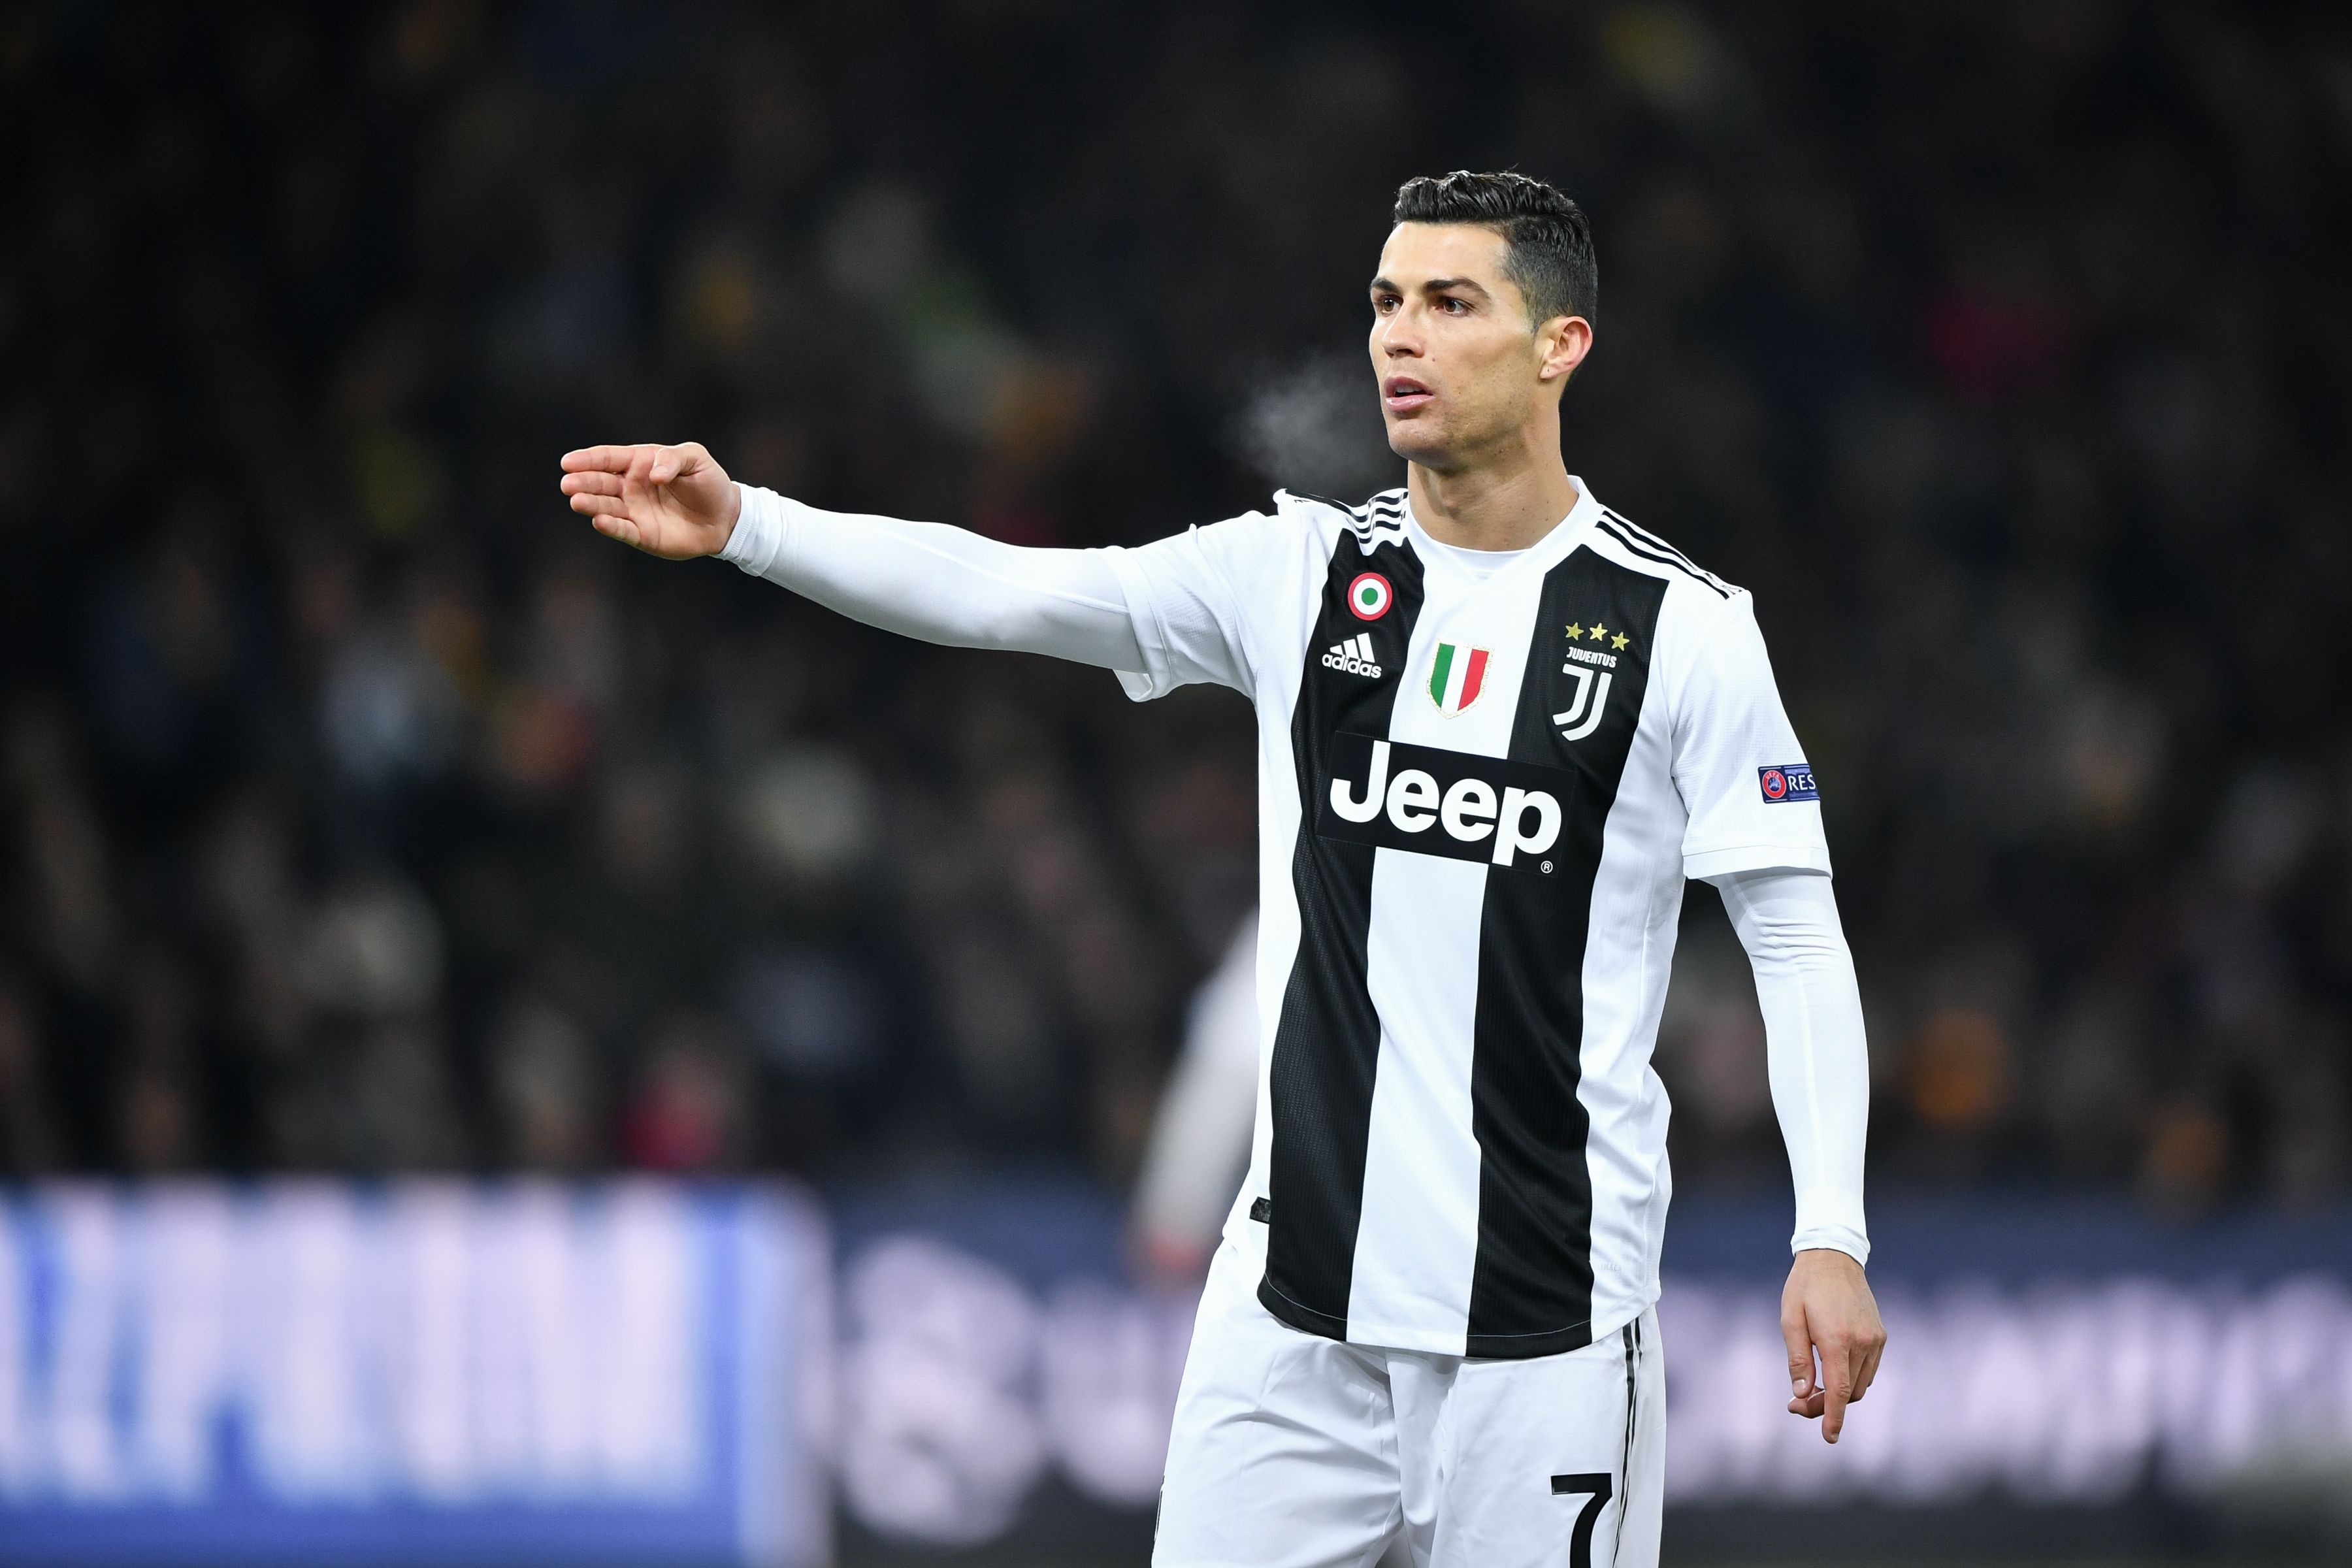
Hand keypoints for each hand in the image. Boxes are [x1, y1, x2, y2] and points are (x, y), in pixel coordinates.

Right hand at [559, 442, 740, 559]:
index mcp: (639, 463)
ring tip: (577, 501)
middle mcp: (631, 487)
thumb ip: (673, 459)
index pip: (608, 459)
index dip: (587, 460)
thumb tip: (653, 474)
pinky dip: (610, 526)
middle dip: (583, 482)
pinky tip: (599, 521)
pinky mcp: (642, 534)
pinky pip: (622, 530)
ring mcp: (634, 511)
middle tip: (568, 484)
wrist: (725, 517)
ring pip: (606, 506)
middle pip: (600, 482)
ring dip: (590, 504)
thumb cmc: (709, 482)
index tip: (568, 462)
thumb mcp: (696, 459)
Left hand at [1781, 1248, 1885, 1443]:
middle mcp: (1863, 1342)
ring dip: (1840, 1395)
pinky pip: (1868, 1369)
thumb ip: (1798, 1359)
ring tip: (1811, 1389)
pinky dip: (1852, 1379)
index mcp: (1838, 1338)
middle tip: (1796, 1404)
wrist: (1833, 1257)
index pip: (1840, 1391)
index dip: (1834, 1417)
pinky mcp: (1881, 1335)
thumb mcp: (1790, 1320)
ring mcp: (1876, 1339)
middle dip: (1826, 1406)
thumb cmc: (1804, 1287)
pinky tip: (1830, 1372)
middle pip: (1850, 1392)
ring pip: (1861, 1384)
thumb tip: (1802, 1394)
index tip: (1829, 1438)